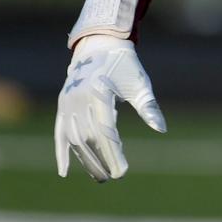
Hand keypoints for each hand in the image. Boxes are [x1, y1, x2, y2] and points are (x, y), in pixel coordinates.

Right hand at [55, 34, 165, 180]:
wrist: (100, 44)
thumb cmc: (125, 66)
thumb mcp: (140, 84)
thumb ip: (149, 108)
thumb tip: (162, 129)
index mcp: (100, 93)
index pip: (106, 132)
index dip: (113, 154)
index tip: (122, 172)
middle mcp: (79, 99)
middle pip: (89, 139)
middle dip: (100, 161)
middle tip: (112, 177)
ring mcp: (68, 103)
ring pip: (74, 139)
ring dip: (85, 160)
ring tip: (99, 176)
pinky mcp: (62, 105)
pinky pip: (59, 133)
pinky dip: (61, 152)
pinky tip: (65, 172)